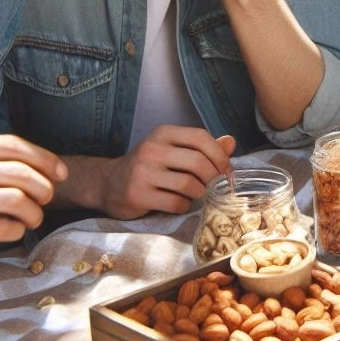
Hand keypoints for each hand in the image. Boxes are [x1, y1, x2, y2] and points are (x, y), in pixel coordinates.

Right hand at [0, 134, 66, 284]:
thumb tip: (35, 162)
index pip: (13, 145)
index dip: (44, 158)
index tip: (60, 173)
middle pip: (20, 170)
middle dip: (44, 186)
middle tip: (47, 201)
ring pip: (15, 198)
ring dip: (34, 211)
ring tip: (33, 220)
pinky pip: (0, 228)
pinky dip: (16, 231)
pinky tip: (13, 233)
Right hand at [103, 126, 236, 218]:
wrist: (108, 183)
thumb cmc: (149, 166)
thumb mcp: (173, 150)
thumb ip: (202, 147)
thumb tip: (231, 142)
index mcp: (164, 133)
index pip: (201, 137)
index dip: (220, 155)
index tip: (228, 171)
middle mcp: (152, 149)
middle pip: (198, 162)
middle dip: (214, 178)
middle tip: (218, 188)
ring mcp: (143, 172)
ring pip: (189, 185)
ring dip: (200, 194)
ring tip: (197, 195)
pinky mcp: (137, 194)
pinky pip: (175, 203)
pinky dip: (184, 206)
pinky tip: (180, 204)